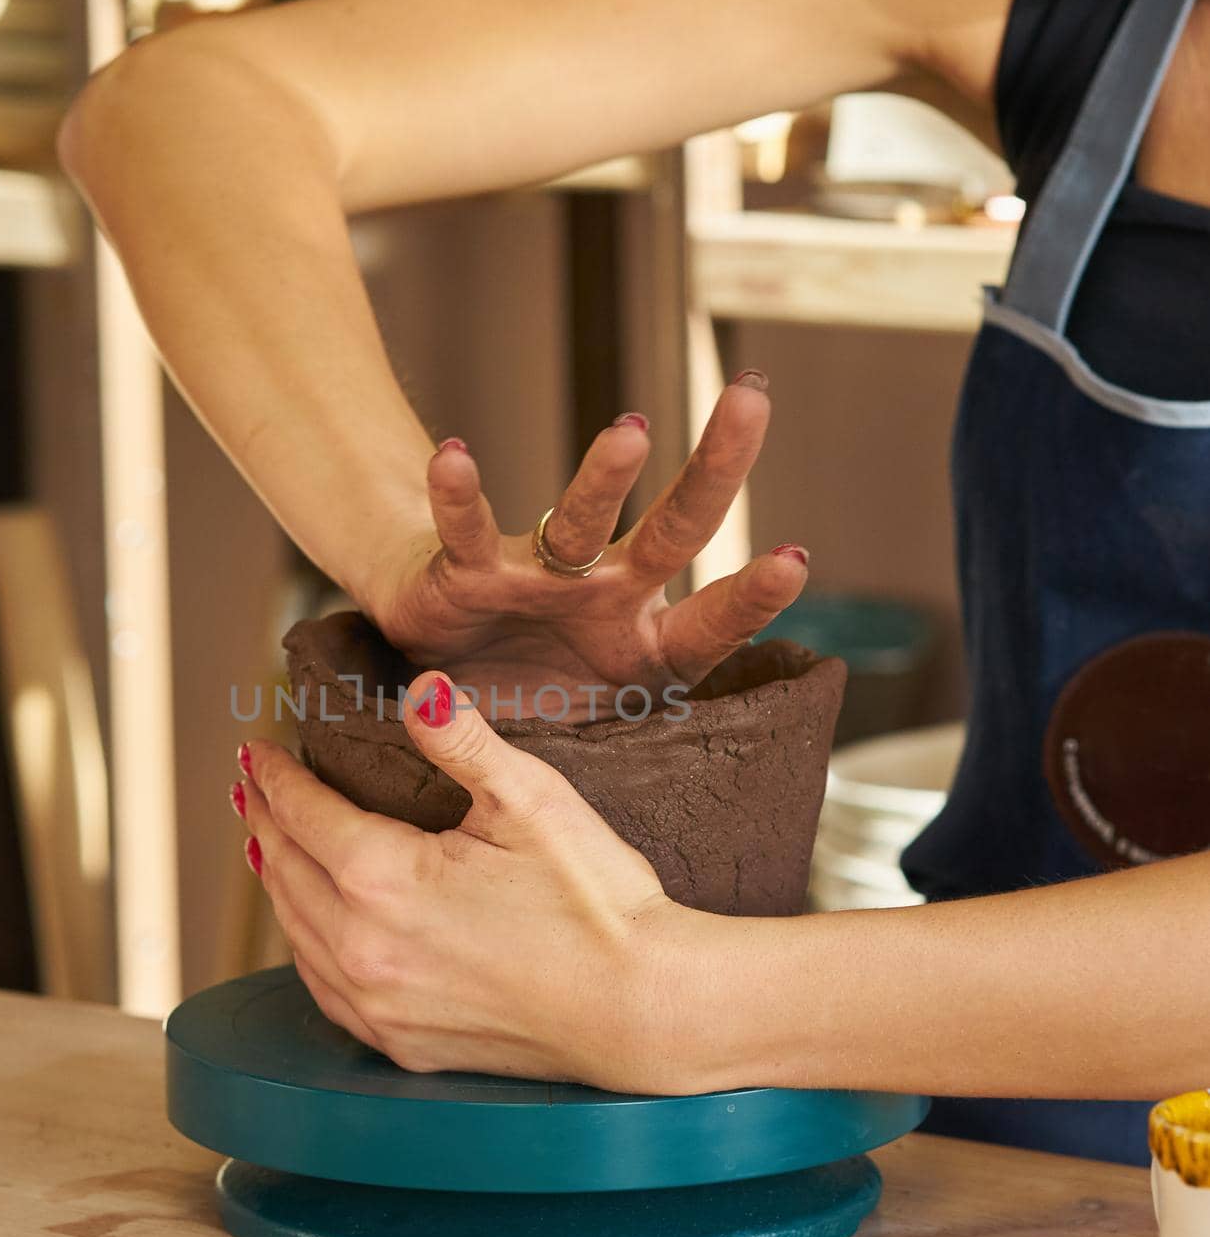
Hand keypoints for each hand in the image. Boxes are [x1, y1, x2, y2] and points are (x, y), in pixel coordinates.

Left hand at [234, 671, 707, 1091]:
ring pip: (296, 933)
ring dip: (275, 883)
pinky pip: (324, 990)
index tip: (255, 751)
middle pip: (285, 871)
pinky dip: (304, 948)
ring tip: (266, 846)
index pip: (302, 814)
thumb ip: (461, 740)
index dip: (274, 777)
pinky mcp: (402, 1045)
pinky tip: (310, 933)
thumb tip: (418, 687)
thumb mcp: (531, 799)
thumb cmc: (595, 901)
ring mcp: (379, 1005)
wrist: (642, 1008)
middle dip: (264, 821)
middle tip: (251, 788)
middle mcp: (362, 947)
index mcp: (382, 879)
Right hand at [367, 374, 808, 714]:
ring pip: (577, 521)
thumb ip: (625, 743)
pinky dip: (457, 499)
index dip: (750, 596)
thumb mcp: (594, 733)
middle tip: (752, 399)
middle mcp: (604, 595)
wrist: (442, 667)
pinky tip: (453, 457)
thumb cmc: (533, 698)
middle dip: (715, 467)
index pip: (712, 620)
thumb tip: (658, 837)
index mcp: (646, 644)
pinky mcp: (470, 571)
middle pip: (671, 529)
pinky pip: (466, 533)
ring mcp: (540, 577)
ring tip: (632, 432)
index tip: (794, 559)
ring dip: (604, 477)